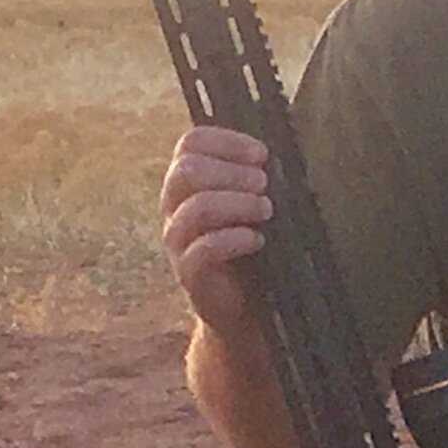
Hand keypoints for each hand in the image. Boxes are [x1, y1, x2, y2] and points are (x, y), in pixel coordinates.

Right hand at [160, 124, 271, 332]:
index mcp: (186, 182)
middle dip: (232, 172)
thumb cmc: (250, 247)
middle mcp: (173, 207)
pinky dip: (236, 239)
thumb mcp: (250, 206)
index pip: (191, 143)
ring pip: (196, 208)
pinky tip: (258, 240)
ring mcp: (177, 241)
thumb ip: (252, 178)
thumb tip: (273, 156)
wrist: (242, 306)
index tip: (262, 154)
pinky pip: (204, 249)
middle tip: (264, 184)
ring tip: (267, 211)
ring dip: (238, 203)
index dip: (227, 141)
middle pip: (188, 169)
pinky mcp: (188, 273)